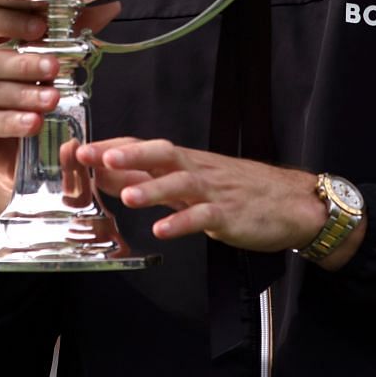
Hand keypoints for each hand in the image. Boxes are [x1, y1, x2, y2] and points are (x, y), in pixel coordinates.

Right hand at [0, 2, 121, 240]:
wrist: (10, 153)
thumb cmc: (26, 99)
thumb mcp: (50, 64)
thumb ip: (71, 34)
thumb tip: (109, 4)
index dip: (13, 20)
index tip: (43, 24)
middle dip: (23, 63)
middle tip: (54, 67)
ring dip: (20, 94)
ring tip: (51, 100)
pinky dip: (7, 121)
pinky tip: (32, 124)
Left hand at [74, 137, 333, 258]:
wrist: (293, 203)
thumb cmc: (243, 191)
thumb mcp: (197, 182)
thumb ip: (158, 182)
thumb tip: (117, 179)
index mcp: (188, 161)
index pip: (146, 147)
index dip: (115, 146)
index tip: (82, 147)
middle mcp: (198, 170)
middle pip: (160, 154)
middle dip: (127, 154)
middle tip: (96, 156)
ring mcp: (214, 192)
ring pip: (180, 183)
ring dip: (152, 189)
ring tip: (126, 196)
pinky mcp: (229, 215)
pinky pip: (203, 217)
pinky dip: (181, 223)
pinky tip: (162, 231)